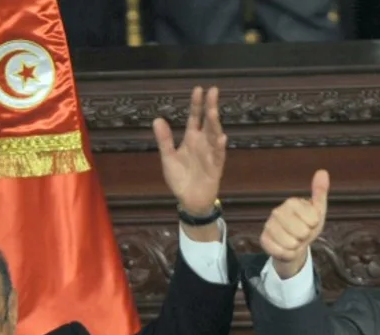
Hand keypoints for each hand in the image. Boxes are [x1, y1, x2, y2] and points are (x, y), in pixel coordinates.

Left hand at [153, 86, 227, 223]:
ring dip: (214, 124)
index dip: (196, 104)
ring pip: (214, 135)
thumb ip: (164, 140)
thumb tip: (157, 119)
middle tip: (213, 91)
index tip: (198, 89)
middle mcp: (203, 142)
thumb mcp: (168, 158)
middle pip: (208, 122)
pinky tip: (221, 137)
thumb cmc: (180, 178)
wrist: (189, 200)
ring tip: (213, 112)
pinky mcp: (216, 167)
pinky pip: (219, 155)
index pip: (194, 117)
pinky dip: (220, 147)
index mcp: (191, 138)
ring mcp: (211, 153)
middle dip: (210, 107)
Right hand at [260, 170, 329, 279]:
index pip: (313, 220)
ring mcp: (268, 225)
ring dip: (296, 246)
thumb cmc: (306, 226)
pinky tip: (285, 248)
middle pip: (302, 232)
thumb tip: (322, 171)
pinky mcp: (263, 240)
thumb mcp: (317, 210)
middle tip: (301, 234)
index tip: (309, 223)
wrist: (293, 245)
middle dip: (305, 237)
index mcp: (292, 202)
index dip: (314, 226)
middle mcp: (277, 211)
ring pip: (291, 243)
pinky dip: (287, 254)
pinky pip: (281, 252)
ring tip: (293, 240)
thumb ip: (320, 192)